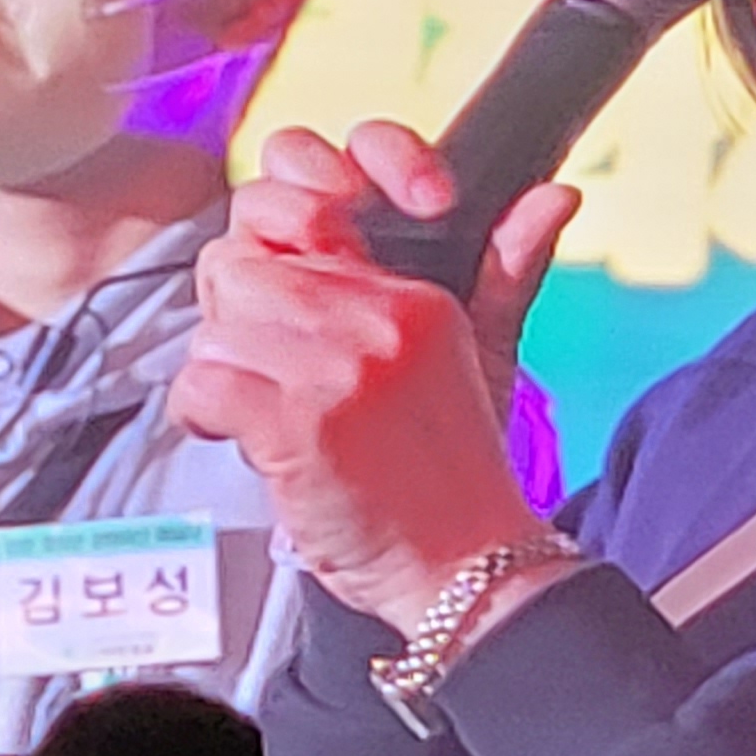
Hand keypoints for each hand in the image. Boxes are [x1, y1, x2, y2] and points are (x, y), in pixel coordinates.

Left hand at [168, 123, 581, 636]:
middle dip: (236, 297)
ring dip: (221, 362)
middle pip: (242, 251)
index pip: (317, 184)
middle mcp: (376, 319)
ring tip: (256, 397)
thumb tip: (555, 192)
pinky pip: (203, 381)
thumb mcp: (493, 355)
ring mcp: (336, 369)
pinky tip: (234, 433)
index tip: (296, 241)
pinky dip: (200, 412)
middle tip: (260, 341)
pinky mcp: (296, 426)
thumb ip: (509, 265)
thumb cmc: (461, 466)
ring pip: (216, 318)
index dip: (286, 202)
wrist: (466, 570)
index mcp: (416, 294)